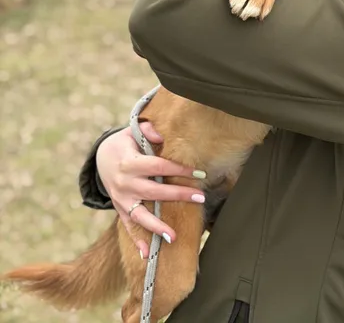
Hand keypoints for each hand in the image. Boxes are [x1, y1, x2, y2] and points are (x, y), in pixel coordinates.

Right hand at [97, 123, 204, 257]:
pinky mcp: (120, 209)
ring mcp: (121, 199)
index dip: (178, 170)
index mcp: (129, 163)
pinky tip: (147, 255)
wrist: (100, 158)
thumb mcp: (132, 131)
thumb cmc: (125, 143)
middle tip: (200, 198)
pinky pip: (128, 227)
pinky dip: (136, 241)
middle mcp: (124, 183)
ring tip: (173, 237)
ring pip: (139, 216)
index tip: (199, 173)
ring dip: (156, 226)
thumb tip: (162, 135)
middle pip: (153, 192)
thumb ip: (148, 132)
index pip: (158, 167)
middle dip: (177, 196)